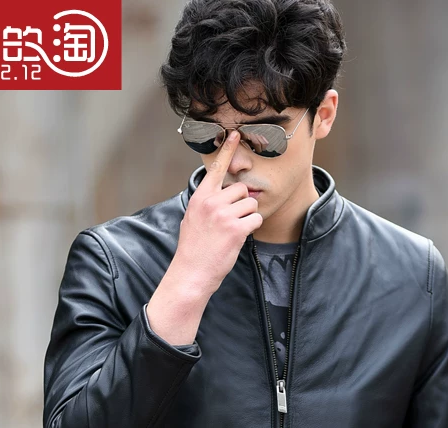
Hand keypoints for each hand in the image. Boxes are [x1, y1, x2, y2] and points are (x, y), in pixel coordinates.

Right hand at [171, 129, 262, 295]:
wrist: (191, 272)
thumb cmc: (193, 249)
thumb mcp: (192, 219)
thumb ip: (206, 203)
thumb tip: (219, 195)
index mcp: (201, 197)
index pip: (216, 168)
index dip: (227, 151)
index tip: (235, 134)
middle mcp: (212, 202)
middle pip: (241, 188)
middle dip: (242, 203)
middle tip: (232, 220)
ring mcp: (224, 215)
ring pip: (250, 203)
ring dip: (248, 217)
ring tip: (233, 231)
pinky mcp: (236, 229)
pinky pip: (256, 219)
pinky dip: (252, 228)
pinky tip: (239, 237)